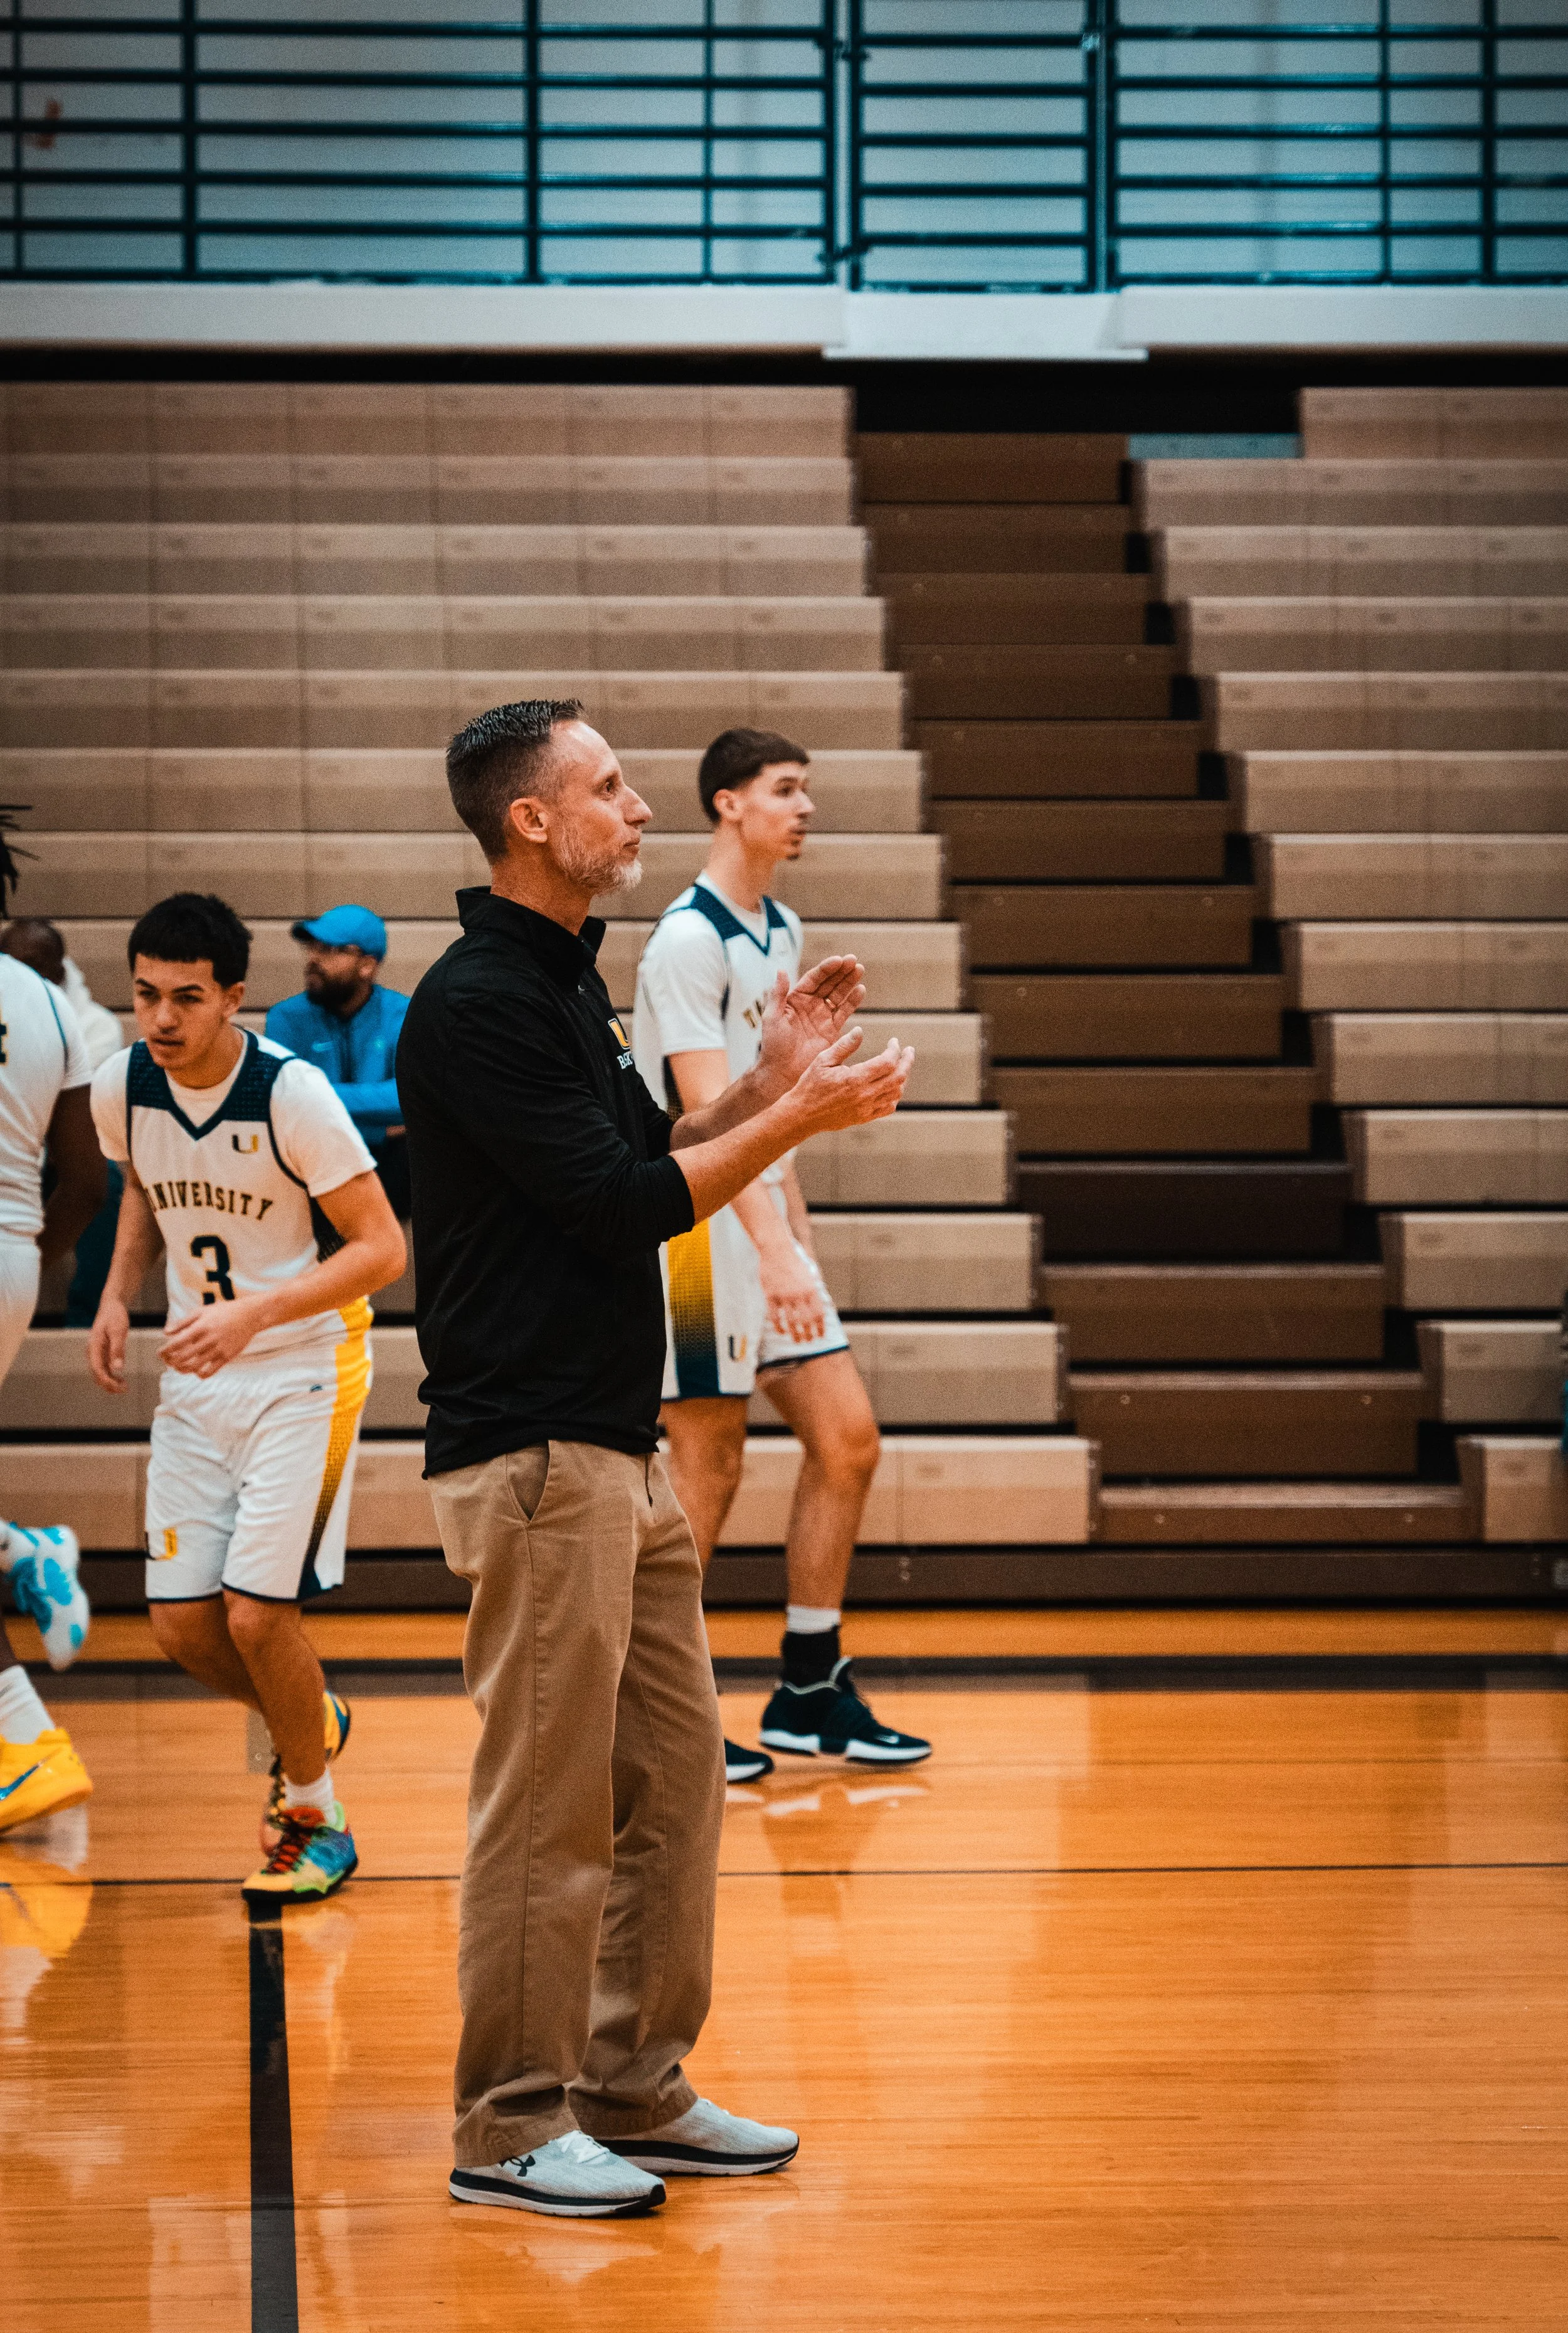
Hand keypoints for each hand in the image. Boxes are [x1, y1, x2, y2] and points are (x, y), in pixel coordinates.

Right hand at [87, 1297, 130, 1394]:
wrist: (111, 1305)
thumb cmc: (115, 1316)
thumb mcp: (118, 1331)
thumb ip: (117, 1349)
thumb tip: (118, 1368)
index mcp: (94, 1347)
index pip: (97, 1370)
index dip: (107, 1381)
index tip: (119, 1387)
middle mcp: (92, 1352)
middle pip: (97, 1374)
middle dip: (109, 1385)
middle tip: (125, 1390)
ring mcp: (96, 1352)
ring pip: (99, 1373)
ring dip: (110, 1382)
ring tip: (124, 1387)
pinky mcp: (101, 1352)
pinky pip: (103, 1368)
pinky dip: (111, 1376)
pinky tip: (121, 1379)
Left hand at [159, 1296, 266, 1378]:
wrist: (249, 1316)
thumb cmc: (223, 1312)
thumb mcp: (201, 1311)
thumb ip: (183, 1322)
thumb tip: (165, 1333)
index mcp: (201, 1327)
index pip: (177, 1343)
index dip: (165, 1351)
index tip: (160, 1353)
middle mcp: (209, 1339)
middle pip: (183, 1357)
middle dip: (171, 1361)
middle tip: (167, 1361)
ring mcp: (218, 1349)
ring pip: (194, 1367)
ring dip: (182, 1370)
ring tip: (178, 1367)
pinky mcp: (227, 1357)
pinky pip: (210, 1372)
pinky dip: (199, 1374)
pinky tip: (196, 1371)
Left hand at [754, 957, 865, 1096]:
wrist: (783, 1072)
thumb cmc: (773, 1046)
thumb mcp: (771, 1018)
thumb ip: (777, 994)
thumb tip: (780, 970)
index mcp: (795, 999)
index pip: (813, 978)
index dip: (826, 969)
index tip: (838, 960)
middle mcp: (810, 1005)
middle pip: (829, 983)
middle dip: (841, 971)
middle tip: (854, 960)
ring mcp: (822, 1016)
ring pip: (839, 994)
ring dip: (849, 982)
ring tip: (860, 970)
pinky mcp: (832, 1030)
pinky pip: (844, 1012)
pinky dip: (853, 1001)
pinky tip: (861, 990)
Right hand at [757, 1237, 826, 1342]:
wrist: (776, 1250)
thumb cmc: (794, 1263)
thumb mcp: (810, 1275)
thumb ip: (814, 1292)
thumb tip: (821, 1308)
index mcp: (811, 1289)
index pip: (819, 1314)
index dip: (820, 1327)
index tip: (820, 1336)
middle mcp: (799, 1294)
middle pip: (805, 1321)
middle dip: (808, 1334)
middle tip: (807, 1341)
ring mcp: (784, 1295)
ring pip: (791, 1321)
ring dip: (795, 1334)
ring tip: (797, 1340)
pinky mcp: (770, 1295)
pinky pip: (774, 1316)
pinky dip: (778, 1327)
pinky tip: (781, 1331)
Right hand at [789, 1028, 912, 1136]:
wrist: (802, 1115)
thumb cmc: (810, 1085)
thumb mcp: (823, 1060)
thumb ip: (844, 1045)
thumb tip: (860, 1030)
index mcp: (855, 1079)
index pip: (887, 1062)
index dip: (895, 1049)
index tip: (894, 1041)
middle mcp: (864, 1095)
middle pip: (899, 1077)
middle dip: (907, 1061)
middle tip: (909, 1050)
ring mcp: (866, 1108)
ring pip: (896, 1093)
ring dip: (902, 1078)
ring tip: (900, 1066)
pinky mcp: (864, 1117)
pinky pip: (888, 1108)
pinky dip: (894, 1095)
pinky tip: (891, 1086)